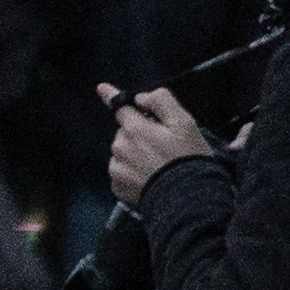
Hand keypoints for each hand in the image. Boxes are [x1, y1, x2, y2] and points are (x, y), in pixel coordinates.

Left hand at [106, 86, 209, 201]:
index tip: (101, 88)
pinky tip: (149, 177)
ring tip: (157, 165)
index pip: (119, 107)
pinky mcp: (118, 187)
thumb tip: (141, 98)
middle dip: (139, 133)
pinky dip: (132, 172)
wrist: (187, 201)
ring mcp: (117, 169)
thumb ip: (162, 102)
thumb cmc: (188, 159)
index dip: (112, 95)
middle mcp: (120, 147)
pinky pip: (122, 172)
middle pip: (125, 131)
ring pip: (122, 152)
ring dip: (134, 153)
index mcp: (135, 129)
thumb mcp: (184, 124)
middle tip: (162, 145)